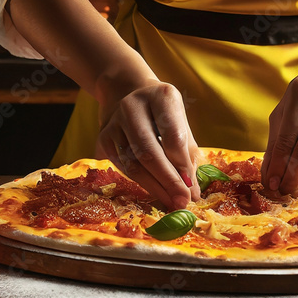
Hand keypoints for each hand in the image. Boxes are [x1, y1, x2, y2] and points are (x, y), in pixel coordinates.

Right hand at [96, 80, 200, 209]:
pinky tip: (156, 193)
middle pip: (149, 151)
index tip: (192, 189)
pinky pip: (123, 167)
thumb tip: (193, 193)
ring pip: (133, 163)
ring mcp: (114, 122)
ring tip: (171, 202)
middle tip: (182, 202)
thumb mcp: (180, 124)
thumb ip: (188, 155)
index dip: (182, 166)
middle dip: (168, 181)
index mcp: (161, 97)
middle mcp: (133, 106)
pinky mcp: (103, 138)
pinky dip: (142, 183)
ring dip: (154, 187)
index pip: (172, 136)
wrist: (128, 95)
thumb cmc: (162, 115)